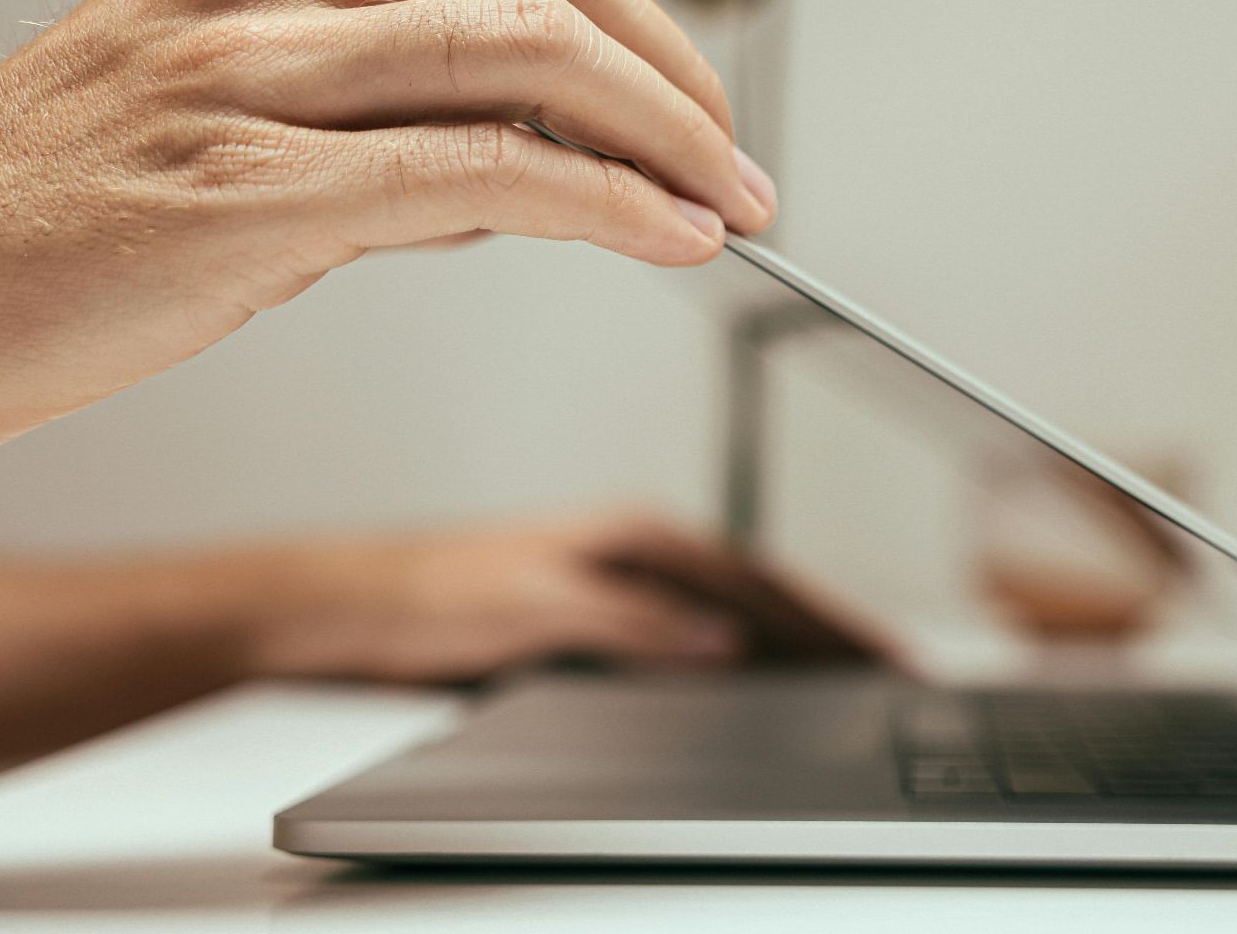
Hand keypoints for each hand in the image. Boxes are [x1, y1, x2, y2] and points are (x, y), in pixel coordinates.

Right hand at [0, 0, 776, 453]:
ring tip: (727, 207)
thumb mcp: (243, 126)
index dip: (647, 43)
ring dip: (665, 139)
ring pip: (531, 62)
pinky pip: (482, 170)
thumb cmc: (74, 221)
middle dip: (680, 85)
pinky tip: (663, 235)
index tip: (703, 119)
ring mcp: (254, 76)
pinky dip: (603, 202)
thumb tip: (553, 166)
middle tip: (741, 169)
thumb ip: (399, 129)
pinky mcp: (251, 186)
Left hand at [245, 512, 877, 682]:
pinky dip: (742, 673)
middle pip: (763, 602)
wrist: (338, 610)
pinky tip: (762, 698)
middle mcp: (638, 559)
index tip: (884, 654)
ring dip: (794, 655)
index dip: (829, 623)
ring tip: (853, 687)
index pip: (761, 586)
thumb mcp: (534, 609)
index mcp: (637, 538)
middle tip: (899, 674)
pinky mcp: (598, 630)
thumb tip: (719, 644)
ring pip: (733, 628)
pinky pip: (694, 652)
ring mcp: (622, 594)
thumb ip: (633, 625)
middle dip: (834, 637)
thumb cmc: (419, 592)